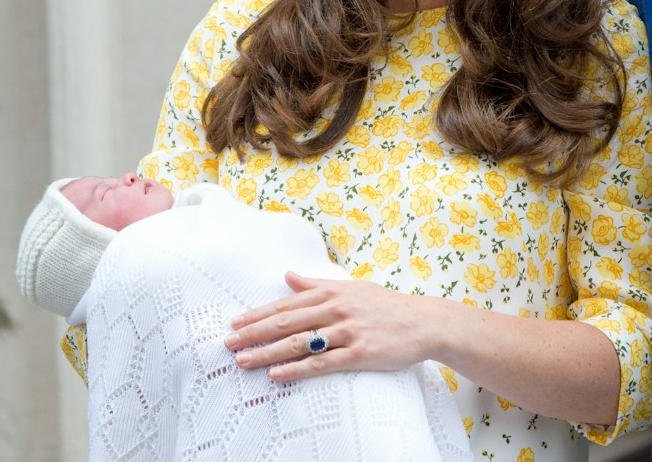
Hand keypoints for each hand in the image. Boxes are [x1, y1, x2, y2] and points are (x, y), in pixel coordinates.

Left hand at [223, 271, 441, 381]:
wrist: (423, 322)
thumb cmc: (385, 305)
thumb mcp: (352, 287)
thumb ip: (317, 284)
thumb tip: (287, 276)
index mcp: (333, 291)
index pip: (287, 303)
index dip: (258, 314)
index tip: (235, 323)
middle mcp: (337, 308)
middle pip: (287, 322)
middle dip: (254, 333)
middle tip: (228, 343)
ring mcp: (348, 331)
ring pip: (299, 343)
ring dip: (268, 353)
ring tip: (244, 360)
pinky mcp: (359, 353)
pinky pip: (322, 363)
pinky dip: (297, 369)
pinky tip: (277, 374)